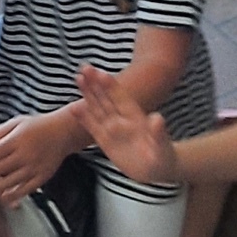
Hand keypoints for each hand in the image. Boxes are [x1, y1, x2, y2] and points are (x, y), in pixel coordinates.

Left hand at [0, 112, 72, 208]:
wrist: (64, 131)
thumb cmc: (39, 126)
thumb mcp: (17, 122)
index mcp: (18, 140)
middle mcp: (26, 154)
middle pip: (0, 167)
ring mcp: (35, 166)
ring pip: (12, 180)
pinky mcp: (43, 175)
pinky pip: (27, 188)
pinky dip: (15, 194)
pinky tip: (5, 197)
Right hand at [73, 68, 181, 188]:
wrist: (156, 169)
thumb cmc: (163, 156)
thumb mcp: (162, 146)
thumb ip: (158, 132)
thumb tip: (157, 118)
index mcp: (136, 117)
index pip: (121, 98)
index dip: (111, 86)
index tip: (100, 73)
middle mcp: (122, 120)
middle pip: (106, 98)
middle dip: (96, 83)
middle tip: (84, 67)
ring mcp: (113, 129)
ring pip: (97, 108)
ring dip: (88, 94)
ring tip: (78, 78)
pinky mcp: (106, 141)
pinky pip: (93, 127)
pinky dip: (84, 118)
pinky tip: (74, 108)